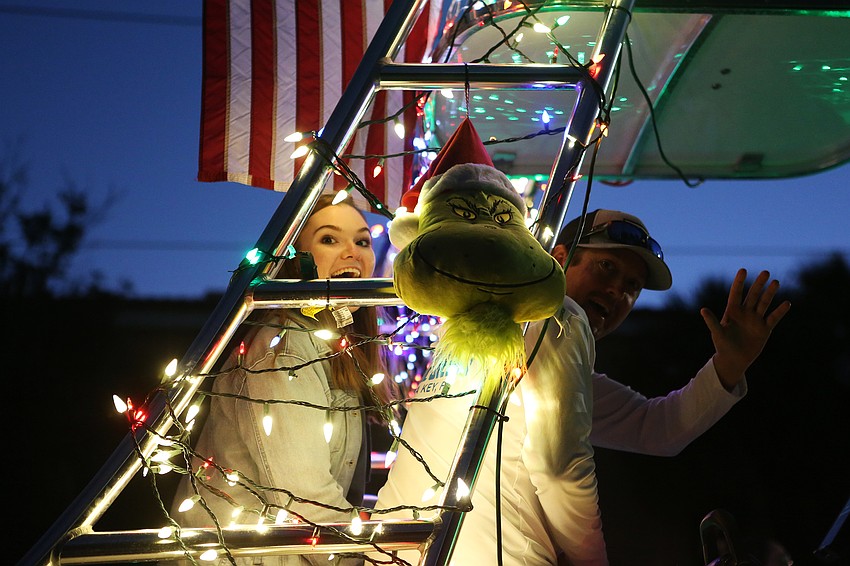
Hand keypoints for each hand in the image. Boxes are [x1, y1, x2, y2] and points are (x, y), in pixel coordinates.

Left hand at [700, 269, 790, 390]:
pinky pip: (773, 318)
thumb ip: (712, 321)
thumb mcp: (717, 333)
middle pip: (753, 295)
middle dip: (759, 284)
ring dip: (770, 293)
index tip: (743, 270)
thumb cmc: (722, 346)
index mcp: (732, 311)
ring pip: (764, 303)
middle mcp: (745, 312)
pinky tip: (787, 303)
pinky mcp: (765, 329)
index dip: (739, 282)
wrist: (734, 360)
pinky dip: (780, 311)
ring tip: (776, 282)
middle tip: (765, 272)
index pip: (736, 293)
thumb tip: (703, 310)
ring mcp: (756, 319)